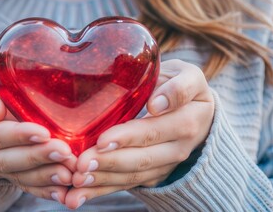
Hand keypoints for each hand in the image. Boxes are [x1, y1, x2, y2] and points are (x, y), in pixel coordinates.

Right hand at [0, 65, 75, 202]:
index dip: (17, 135)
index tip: (42, 133)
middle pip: (5, 158)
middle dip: (36, 157)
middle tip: (63, 152)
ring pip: (16, 174)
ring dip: (43, 175)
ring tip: (67, 173)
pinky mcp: (3, 173)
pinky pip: (23, 183)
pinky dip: (43, 189)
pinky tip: (62, 190)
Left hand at [64, 59, 214, 208]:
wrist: (196, 112)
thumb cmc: (181, 86)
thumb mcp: (188, 77)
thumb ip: (178, 88)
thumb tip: (158, 103)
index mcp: (187, 122)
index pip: (154, 131)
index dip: (128, 137)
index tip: (102, 141)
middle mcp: (178, 149)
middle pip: (141, 159)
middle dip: (109, 163)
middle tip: (81, 164)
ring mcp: (164, 165)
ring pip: (132, 176)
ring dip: (103, 180)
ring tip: (76, 181)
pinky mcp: (152, 174)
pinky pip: (125, 184)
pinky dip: (101, 190)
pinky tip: (78, 195)